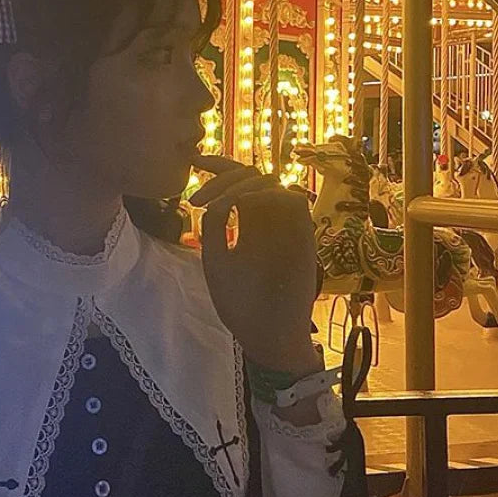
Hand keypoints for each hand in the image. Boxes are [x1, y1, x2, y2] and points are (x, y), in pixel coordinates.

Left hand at [189, 154, 321, 376]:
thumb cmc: (240, 303)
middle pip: (253, 175)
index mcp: (249, 224)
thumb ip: (214, 228)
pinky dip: (264, 195)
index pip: (237, 185)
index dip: (218, 167)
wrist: (267, 334)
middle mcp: (268, 219)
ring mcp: (286, 224)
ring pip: (270, 181)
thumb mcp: (215, 260)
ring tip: (215, 205)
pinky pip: (290, 198)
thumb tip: (212, 200)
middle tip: (198, 188)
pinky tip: (239, 208)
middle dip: (224, 172)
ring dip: (240, 185)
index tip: (194, 161)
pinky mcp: (303, 233)